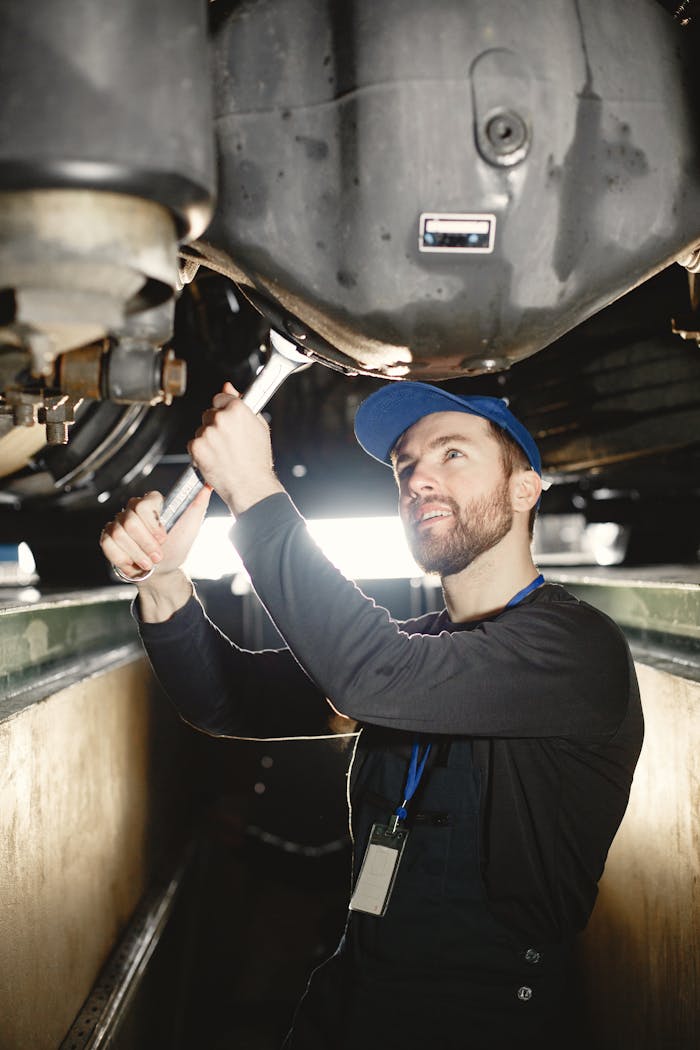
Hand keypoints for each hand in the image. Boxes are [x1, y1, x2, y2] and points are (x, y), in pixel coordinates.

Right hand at [100, 486, 210, 581]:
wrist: (165, 570)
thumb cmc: (177, 546)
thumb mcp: (191, 526)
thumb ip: (198, 504)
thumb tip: (208, 485)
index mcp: (151, 504)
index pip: (145, 503)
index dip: (153, 524)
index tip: (163, 538)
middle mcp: (132, 510)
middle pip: (130, 521)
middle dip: (145, 543)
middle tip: (158, 556)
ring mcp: (117, 524)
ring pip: (119, 534)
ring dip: (136, 554)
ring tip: (148, 563)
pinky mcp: (107, 539)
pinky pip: (108, 544)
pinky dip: (122, 559)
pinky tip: (133, 565)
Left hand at [188, 382, 284, 514]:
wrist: (251, 486)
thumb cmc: (258, 461)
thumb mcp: (259, 426)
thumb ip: (242, 403)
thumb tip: (229, 387)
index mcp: (237, 409)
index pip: (220, 398)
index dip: (224, 409)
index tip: (228, 419)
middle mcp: (220, 418)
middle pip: (209, 413)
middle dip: (216, 425)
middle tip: (228, 441)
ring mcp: (207, 432)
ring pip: (201, 429)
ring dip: (208, 438)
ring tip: (224, 453)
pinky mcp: (196, 447)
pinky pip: (194, 443)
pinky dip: (201, 451)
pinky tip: (215, 459)